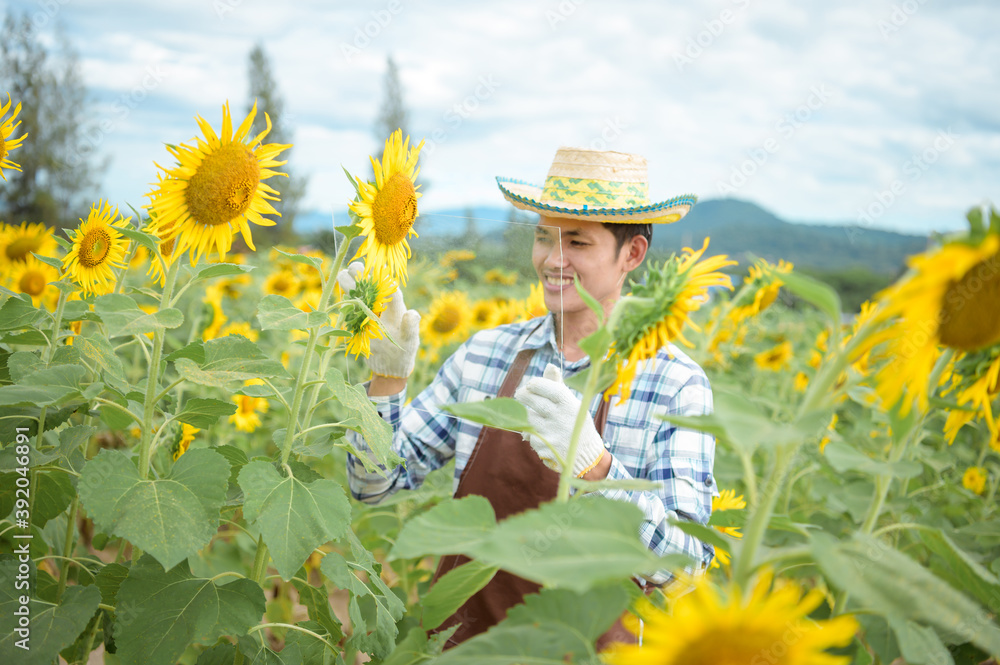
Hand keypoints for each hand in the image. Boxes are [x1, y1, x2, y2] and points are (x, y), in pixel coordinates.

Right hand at [337, 262, 420, 378]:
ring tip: (342, 276)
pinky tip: (338, 291)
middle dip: (363, 274)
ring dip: (350, 282)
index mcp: (396, 307)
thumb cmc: (404, 351)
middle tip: (354, 269)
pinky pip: (349, 306)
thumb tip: (412, 314)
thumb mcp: (409, 341)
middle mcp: (382, 305)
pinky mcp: (357, 319)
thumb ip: (411, 328)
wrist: (390, 365)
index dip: (383, 280)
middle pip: (372, 285)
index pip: (390, 289)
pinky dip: (343, 298)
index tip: (376, 272)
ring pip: (358, 291)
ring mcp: (369, 311)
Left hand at [514, 364, 606, 476]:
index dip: (536, 383)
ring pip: (528, 418)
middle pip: (533, 401)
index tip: (530, 384)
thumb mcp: (573, 404)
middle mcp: (561, 418)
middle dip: (523, 395)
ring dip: (527, 416)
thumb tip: (549, 366)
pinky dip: (531, 434)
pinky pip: (530, 435)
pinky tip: (541, 435)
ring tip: (534, 416)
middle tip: (520, 394)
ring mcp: (552, 434)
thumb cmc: (576, 424)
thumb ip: (558, 386)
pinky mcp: (545, 448)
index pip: (549, 388)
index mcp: (570, 404)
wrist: (586, 456)